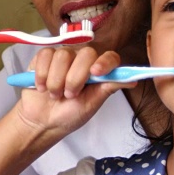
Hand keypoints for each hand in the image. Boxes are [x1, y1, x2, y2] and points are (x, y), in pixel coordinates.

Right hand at [15, 47, 136, 136]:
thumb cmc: (70, 114)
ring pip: (62, 55)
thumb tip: (132, 81)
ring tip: (54, 94)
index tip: (96, 73)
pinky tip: (41, 87)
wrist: (43, 121)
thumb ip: (108, 88)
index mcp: (98, 71)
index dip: (105, 62)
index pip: (109, 57)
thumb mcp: (91, 104)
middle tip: (69, 95)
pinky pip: (45, 56)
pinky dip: (42, 75)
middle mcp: (82, 60)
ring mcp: (63, 56)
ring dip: (56, 81)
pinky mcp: (44, 57)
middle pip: (85, 53)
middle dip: (75, 78)